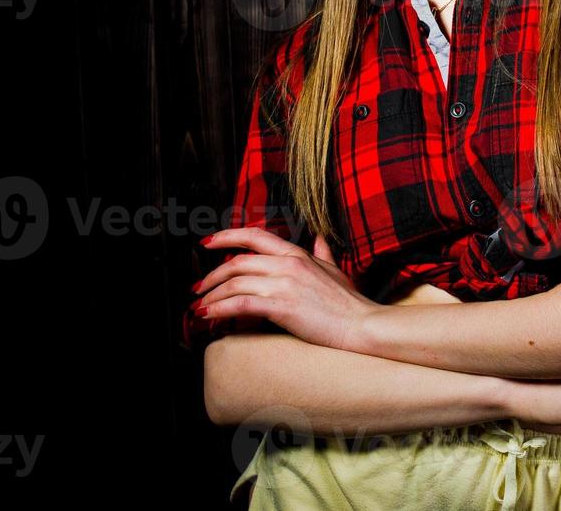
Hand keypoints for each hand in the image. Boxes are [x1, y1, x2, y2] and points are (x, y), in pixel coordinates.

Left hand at [193, 227, 381, 352]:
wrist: (362, 325)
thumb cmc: (350, 302)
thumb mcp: (336, 270)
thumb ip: (323, 252)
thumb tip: (318, 236)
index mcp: (298, 254)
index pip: (255, 236)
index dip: (227, 237)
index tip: (207, 243)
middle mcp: (288, 264)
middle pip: (238, 262)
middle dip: (212, 275)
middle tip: (198, 288)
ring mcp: (285, 285)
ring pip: (235, 283)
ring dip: (212, 295)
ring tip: (200, 307)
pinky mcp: (283, 307)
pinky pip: (241, 305)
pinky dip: (220, 309)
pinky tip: (210, 316)